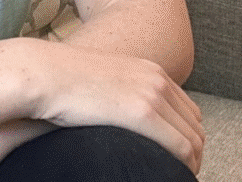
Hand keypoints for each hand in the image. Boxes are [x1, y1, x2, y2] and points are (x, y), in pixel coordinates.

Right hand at [32, 42, 204, 174]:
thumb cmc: (63, 82)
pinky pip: (180, 149)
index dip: (188, 139)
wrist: (45, 73)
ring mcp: (151, 94)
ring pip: (193, 141)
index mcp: (150, 70)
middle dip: (193, 154)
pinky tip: (166, 177)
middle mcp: (157, 79)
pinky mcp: (142, 112)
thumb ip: (122, 94)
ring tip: (172, 179)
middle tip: (178, 175)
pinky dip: (182, 167)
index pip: (189, 111)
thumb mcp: (103, 81)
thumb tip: (120, 117)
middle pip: (196, 127)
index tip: (177, 160)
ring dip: (189, 164)